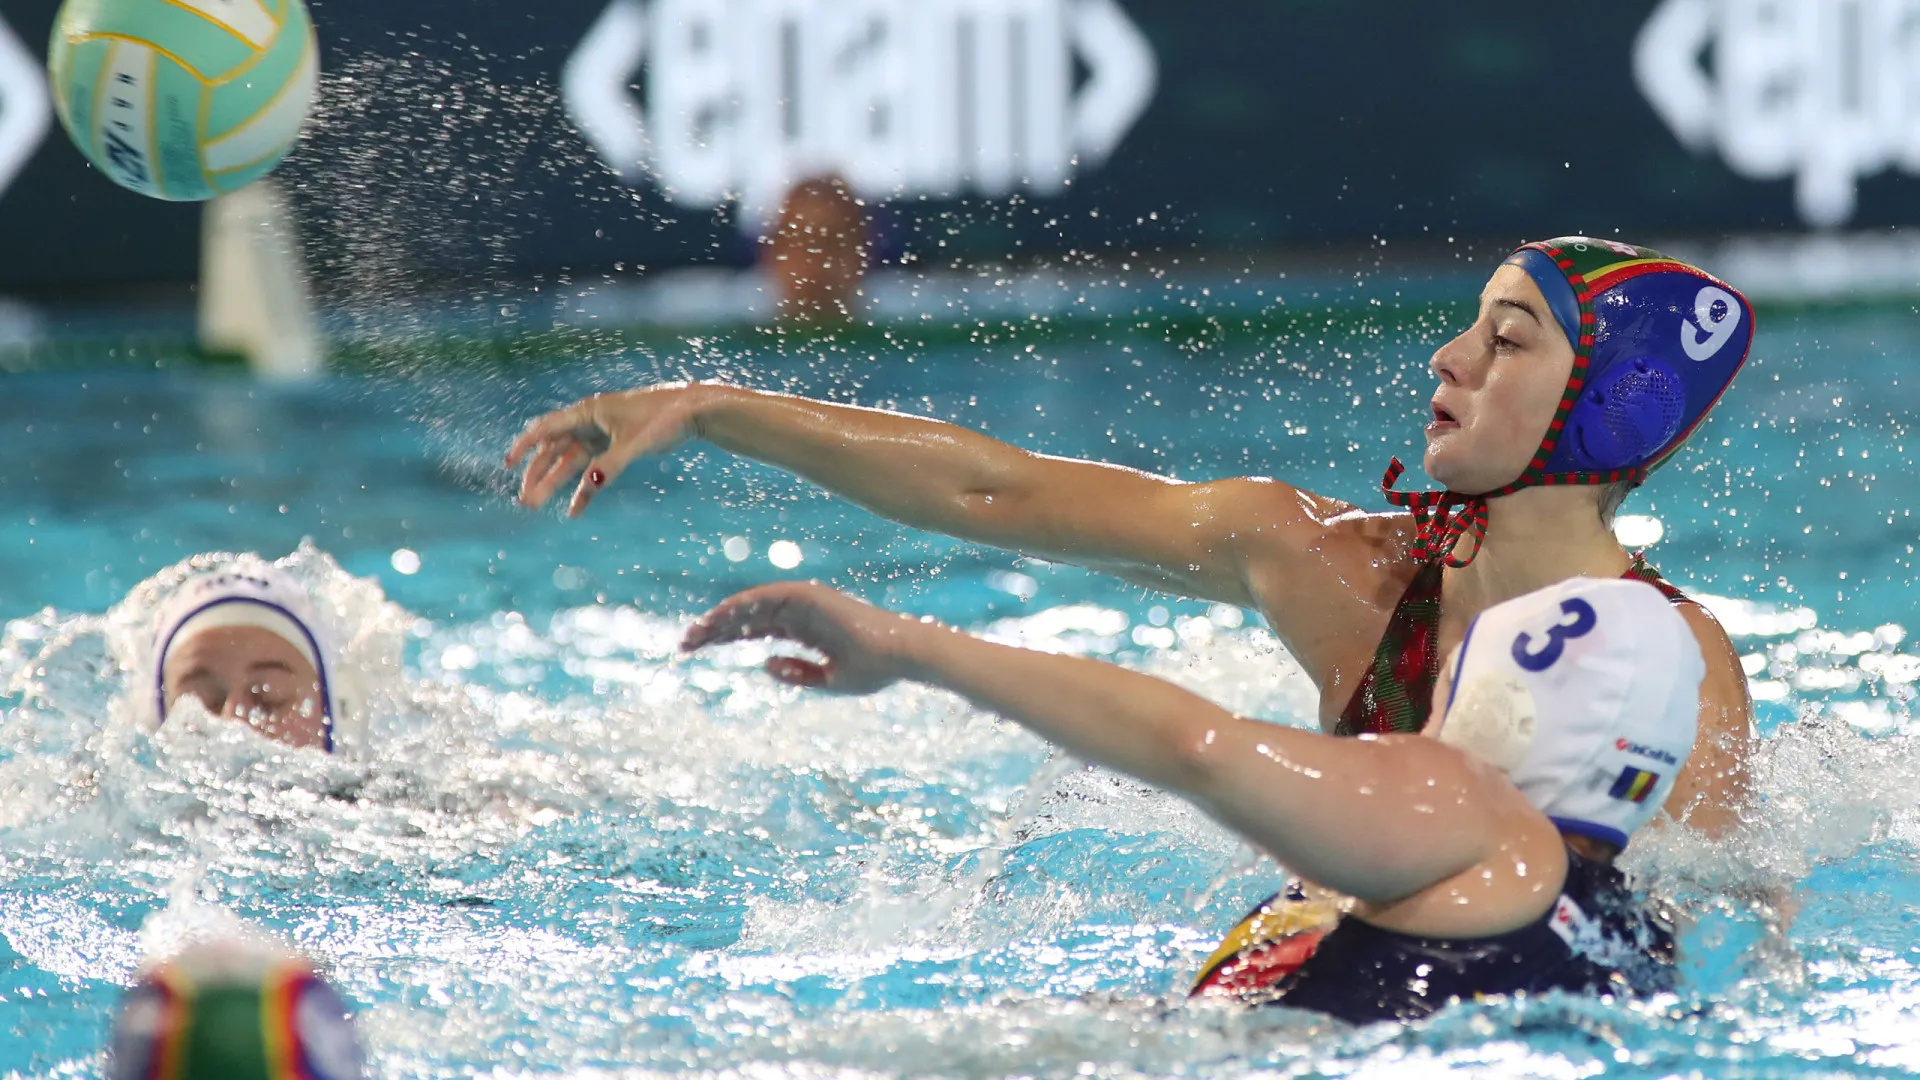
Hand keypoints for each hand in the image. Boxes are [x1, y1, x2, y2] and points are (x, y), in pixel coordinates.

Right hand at [506, 384, 705, 516]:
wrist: (693, 411)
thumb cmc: (664, 419)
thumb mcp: (636, 444)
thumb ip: (611, 465)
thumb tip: (590, 484)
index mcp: (589, 412)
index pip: (547, 428)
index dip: (525, 445)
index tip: (508, 463)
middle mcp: (590, 421)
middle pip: (556, 449)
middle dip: (539, 474)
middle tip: (525, 499)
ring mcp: (602, 434)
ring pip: (571, 461)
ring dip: (556, 483)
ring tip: (537, 504)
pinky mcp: (615, 446)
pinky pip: (593, 469)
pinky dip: (585, 488)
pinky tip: (575, 510)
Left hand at [681, 581, 931, 694]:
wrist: (901, 656)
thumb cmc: (874, 670)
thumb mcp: (829, 681)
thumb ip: (797, 674)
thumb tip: (763, 664)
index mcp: (806, 630)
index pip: (757, 630)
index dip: (726, 637)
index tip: (697, 650)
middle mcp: (801, 613)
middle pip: (748, 617)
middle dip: (715, 630)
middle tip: (683, 644)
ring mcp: (805, 603)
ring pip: (752, 606)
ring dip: (721, 617)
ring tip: (693, 634)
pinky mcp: (810, 596)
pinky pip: (768, 597)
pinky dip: (743, 605)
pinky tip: (719, 618)